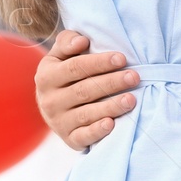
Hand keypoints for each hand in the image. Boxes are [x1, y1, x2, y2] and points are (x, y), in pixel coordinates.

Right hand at [34, 30, 139, 150]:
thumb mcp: (59, 55)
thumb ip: (68, 42)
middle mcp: (50, 100)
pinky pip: (83, 137)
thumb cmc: (64, 73)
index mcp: (46, 76)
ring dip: (110, 107)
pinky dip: (97, 131)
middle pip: (84, 90)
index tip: (122, 58)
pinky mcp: (69, 139)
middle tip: (134, 77)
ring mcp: (58, 122)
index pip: (75, 68)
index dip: (99, 63)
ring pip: (86, 114)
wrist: (53, 106)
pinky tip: (111, 124)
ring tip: (131, 100)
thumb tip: (81, 41)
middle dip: (111, 83)